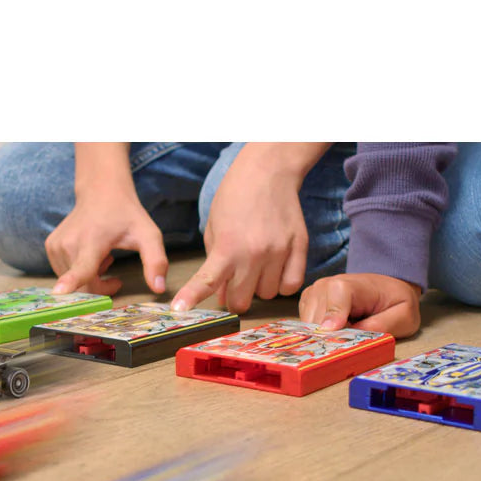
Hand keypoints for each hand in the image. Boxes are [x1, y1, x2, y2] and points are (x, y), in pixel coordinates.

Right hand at [48, 187, 166, 295]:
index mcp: (92, 242)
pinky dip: (79, 271)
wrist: (101, 190)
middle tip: (114, 272)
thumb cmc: (126, 215)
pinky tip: (90, 255)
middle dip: (100, 288)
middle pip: (83, 286)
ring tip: (103, 257)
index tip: (58, 294)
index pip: (81, 268)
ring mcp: (56, 245)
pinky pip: (65, 273)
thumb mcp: (148, 235)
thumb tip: (159, 289)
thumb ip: (156, 261)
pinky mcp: (50, 246)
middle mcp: (69, 244)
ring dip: (91, 278)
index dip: (70, 283)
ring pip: (74, 282)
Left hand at [171, 144, 324, 313]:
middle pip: (242, 301)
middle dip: (235, 296)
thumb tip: (222, 298)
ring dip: (259, 287)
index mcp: (227, 247)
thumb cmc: (235, 198)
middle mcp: (254, 253)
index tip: (180, 309)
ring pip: (267, 295)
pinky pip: (291, 286)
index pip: (207, 281)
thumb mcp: (214, 229)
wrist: (268, 171)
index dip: (192, 298)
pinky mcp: (300, 247)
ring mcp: (279, 252)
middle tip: (235, 281)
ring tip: (257, 265)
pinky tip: (275, 268)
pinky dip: (282, 283)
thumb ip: (215, 266)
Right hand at [299, 273, 421, 335]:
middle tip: (349, 342)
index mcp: (351, 284)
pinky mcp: (308, 302)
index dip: (334, 320)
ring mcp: (314, 293)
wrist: (385, 287)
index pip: (336, 300)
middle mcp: (325, 285)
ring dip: (323, 336)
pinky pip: (305, 325)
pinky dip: (318, 333)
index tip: (335, 334)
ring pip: (308, 325)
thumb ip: (382, 326)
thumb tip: (355, 337)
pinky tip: (335, 330)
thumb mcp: (403, 316)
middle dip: (330, 336)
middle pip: (318, 318)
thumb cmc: (394, 302)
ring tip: (344, 333)